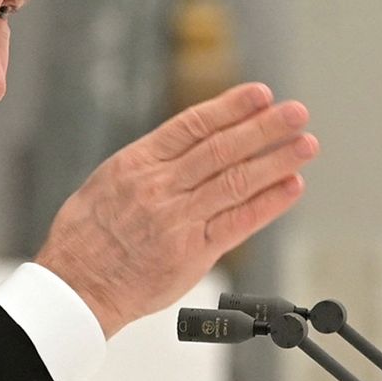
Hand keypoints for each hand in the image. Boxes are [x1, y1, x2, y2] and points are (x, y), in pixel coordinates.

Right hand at [34, 83, 317, 337]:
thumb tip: (191, 144)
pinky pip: (238, 223)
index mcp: (137, 163)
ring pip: (236, 181)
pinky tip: (291, 186)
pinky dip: (268, 203)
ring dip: (276, 160)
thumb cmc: (87, 236)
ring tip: (305, 144)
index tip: (261, 94)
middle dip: (264, 127)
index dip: (231, 107)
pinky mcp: (191, 253)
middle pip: (222, 148)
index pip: (193, 125)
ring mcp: (177, 220)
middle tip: (296, 112)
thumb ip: (151, 164)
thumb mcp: (107, 182)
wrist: (76, 286)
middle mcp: (159, 187)